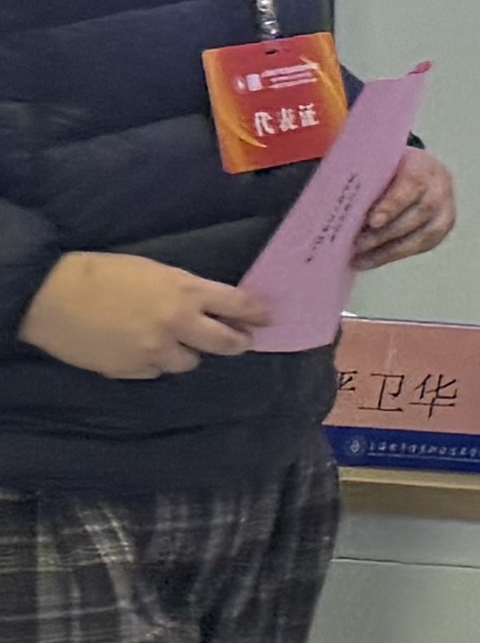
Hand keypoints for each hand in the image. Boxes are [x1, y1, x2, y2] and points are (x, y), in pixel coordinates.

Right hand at [21, 251, 266, 381]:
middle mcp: (178, 325)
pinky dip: (153, 362)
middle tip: (240, 341)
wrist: (51, 297)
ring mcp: (155, 351)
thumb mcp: (154, 271)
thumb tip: (212, 306)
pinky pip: (155, 371)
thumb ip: (186, 290)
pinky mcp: (132, 370)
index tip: (266, 319)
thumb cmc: (101, 274)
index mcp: (186, 292)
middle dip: (237, 342)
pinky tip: (139, 349)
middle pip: (226, 343)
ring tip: (172, 342)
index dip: (257, 313)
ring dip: (186, 353)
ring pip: (189, 362)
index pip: (238, 305)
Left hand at [356, 148, 457, 269]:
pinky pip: (424, 244)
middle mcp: (440, 187)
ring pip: (425, 235)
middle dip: (387, 233)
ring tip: (362, 259)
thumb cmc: (389, 168)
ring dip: (391, 250)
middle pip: (419, 213)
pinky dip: (397, 254)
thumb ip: (365, 181)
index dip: (394, 204)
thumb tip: (342, 207)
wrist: (418, 169)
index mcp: (422, 165)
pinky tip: (374, 260)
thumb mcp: (378, 164)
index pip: (412, 184)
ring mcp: (446, 208)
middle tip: (357, 245)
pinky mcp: (444, 227)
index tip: (373, 222)